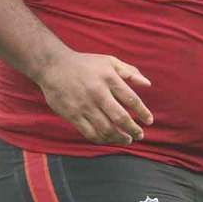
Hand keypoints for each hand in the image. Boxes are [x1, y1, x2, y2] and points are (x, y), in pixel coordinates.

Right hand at [35, 50, 153, 145]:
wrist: (53, 66)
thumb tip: (147, 84)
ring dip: (119, 137)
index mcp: (109, 78)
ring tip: (127, 140)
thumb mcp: (109, 61)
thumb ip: (129, 72)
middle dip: (133, 129)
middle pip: (120, 117)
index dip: (143, 112)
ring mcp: (84, 105)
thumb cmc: (85, 63)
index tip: (149, 121)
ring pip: (106, 128)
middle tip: (140, 135)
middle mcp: (98, 93)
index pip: (131, 99)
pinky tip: (109, 139)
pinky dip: (102, 139)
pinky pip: (89, 133)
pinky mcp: (72, 115)